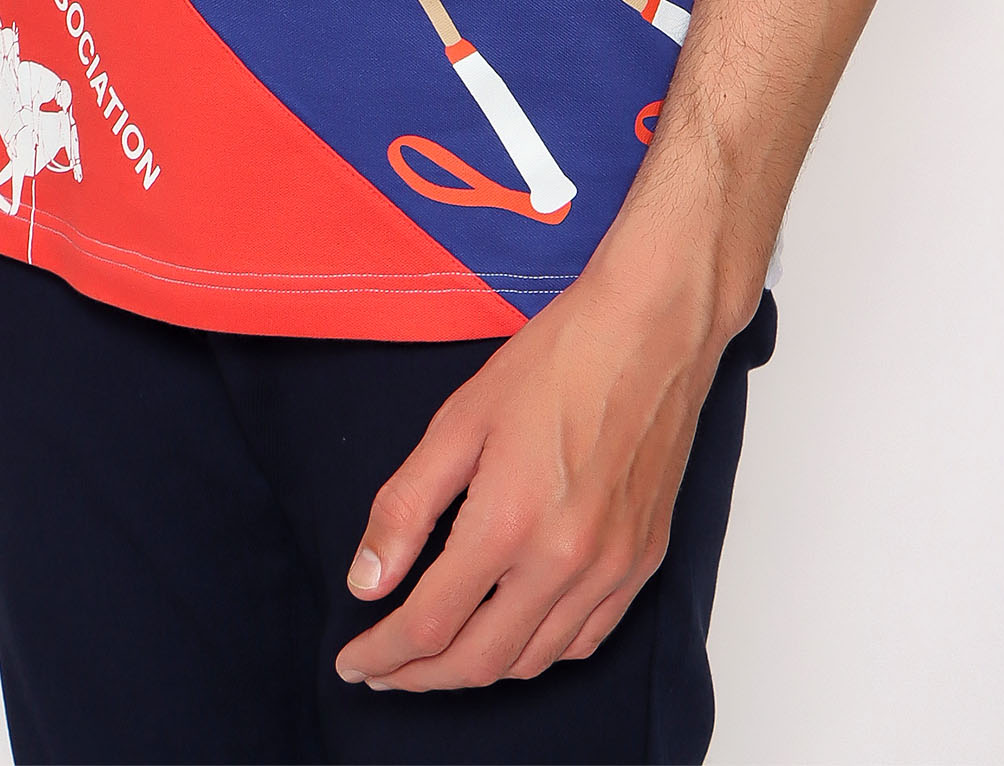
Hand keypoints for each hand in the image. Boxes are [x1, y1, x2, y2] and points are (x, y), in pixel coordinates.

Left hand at [335, 222, 756, 692]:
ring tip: (436, 656)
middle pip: (479, 661)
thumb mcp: (459, 420)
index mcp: (509, 523)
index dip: (381, 655)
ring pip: (533, 661)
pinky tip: (512, 631)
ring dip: (477, 670)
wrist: (652, 327)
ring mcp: (613, 568)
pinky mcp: (644, 561)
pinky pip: (586, 640)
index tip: (351, 661)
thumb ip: (405, 508)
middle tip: (382, 670)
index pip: (429, 625)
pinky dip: (539, 653)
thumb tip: (366, 582)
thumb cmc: (558, 358)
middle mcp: (566, 562)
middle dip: (420, 677)